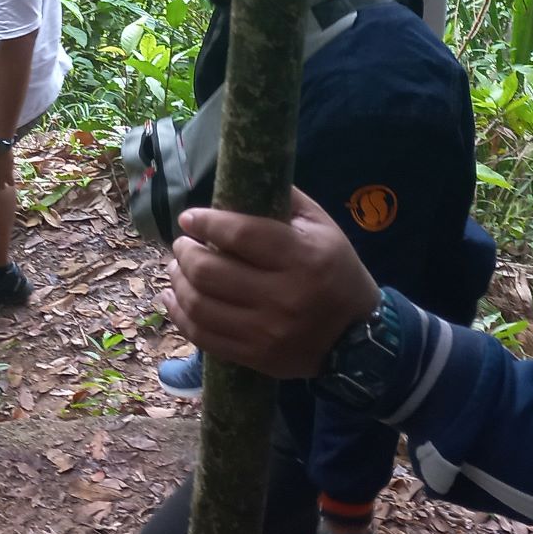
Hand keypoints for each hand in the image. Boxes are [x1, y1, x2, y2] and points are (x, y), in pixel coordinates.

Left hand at [163, 188, 380, 379]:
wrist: (358, 337)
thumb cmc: (336, 272)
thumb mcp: (323, 228)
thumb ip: (286, 201)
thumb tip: (243, 177)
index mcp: (302, 257)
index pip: (240, 235)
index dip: (207, 223)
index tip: (190, 219)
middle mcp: (283, 296)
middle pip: (210, 271)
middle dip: (185, 252)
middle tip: (182, 244)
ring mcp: (266, 331)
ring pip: (200, 305)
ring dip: (177, 282)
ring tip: (176, 268)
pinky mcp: (255, 356)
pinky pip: (203, 337)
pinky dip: (179, 315)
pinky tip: (174, 299)